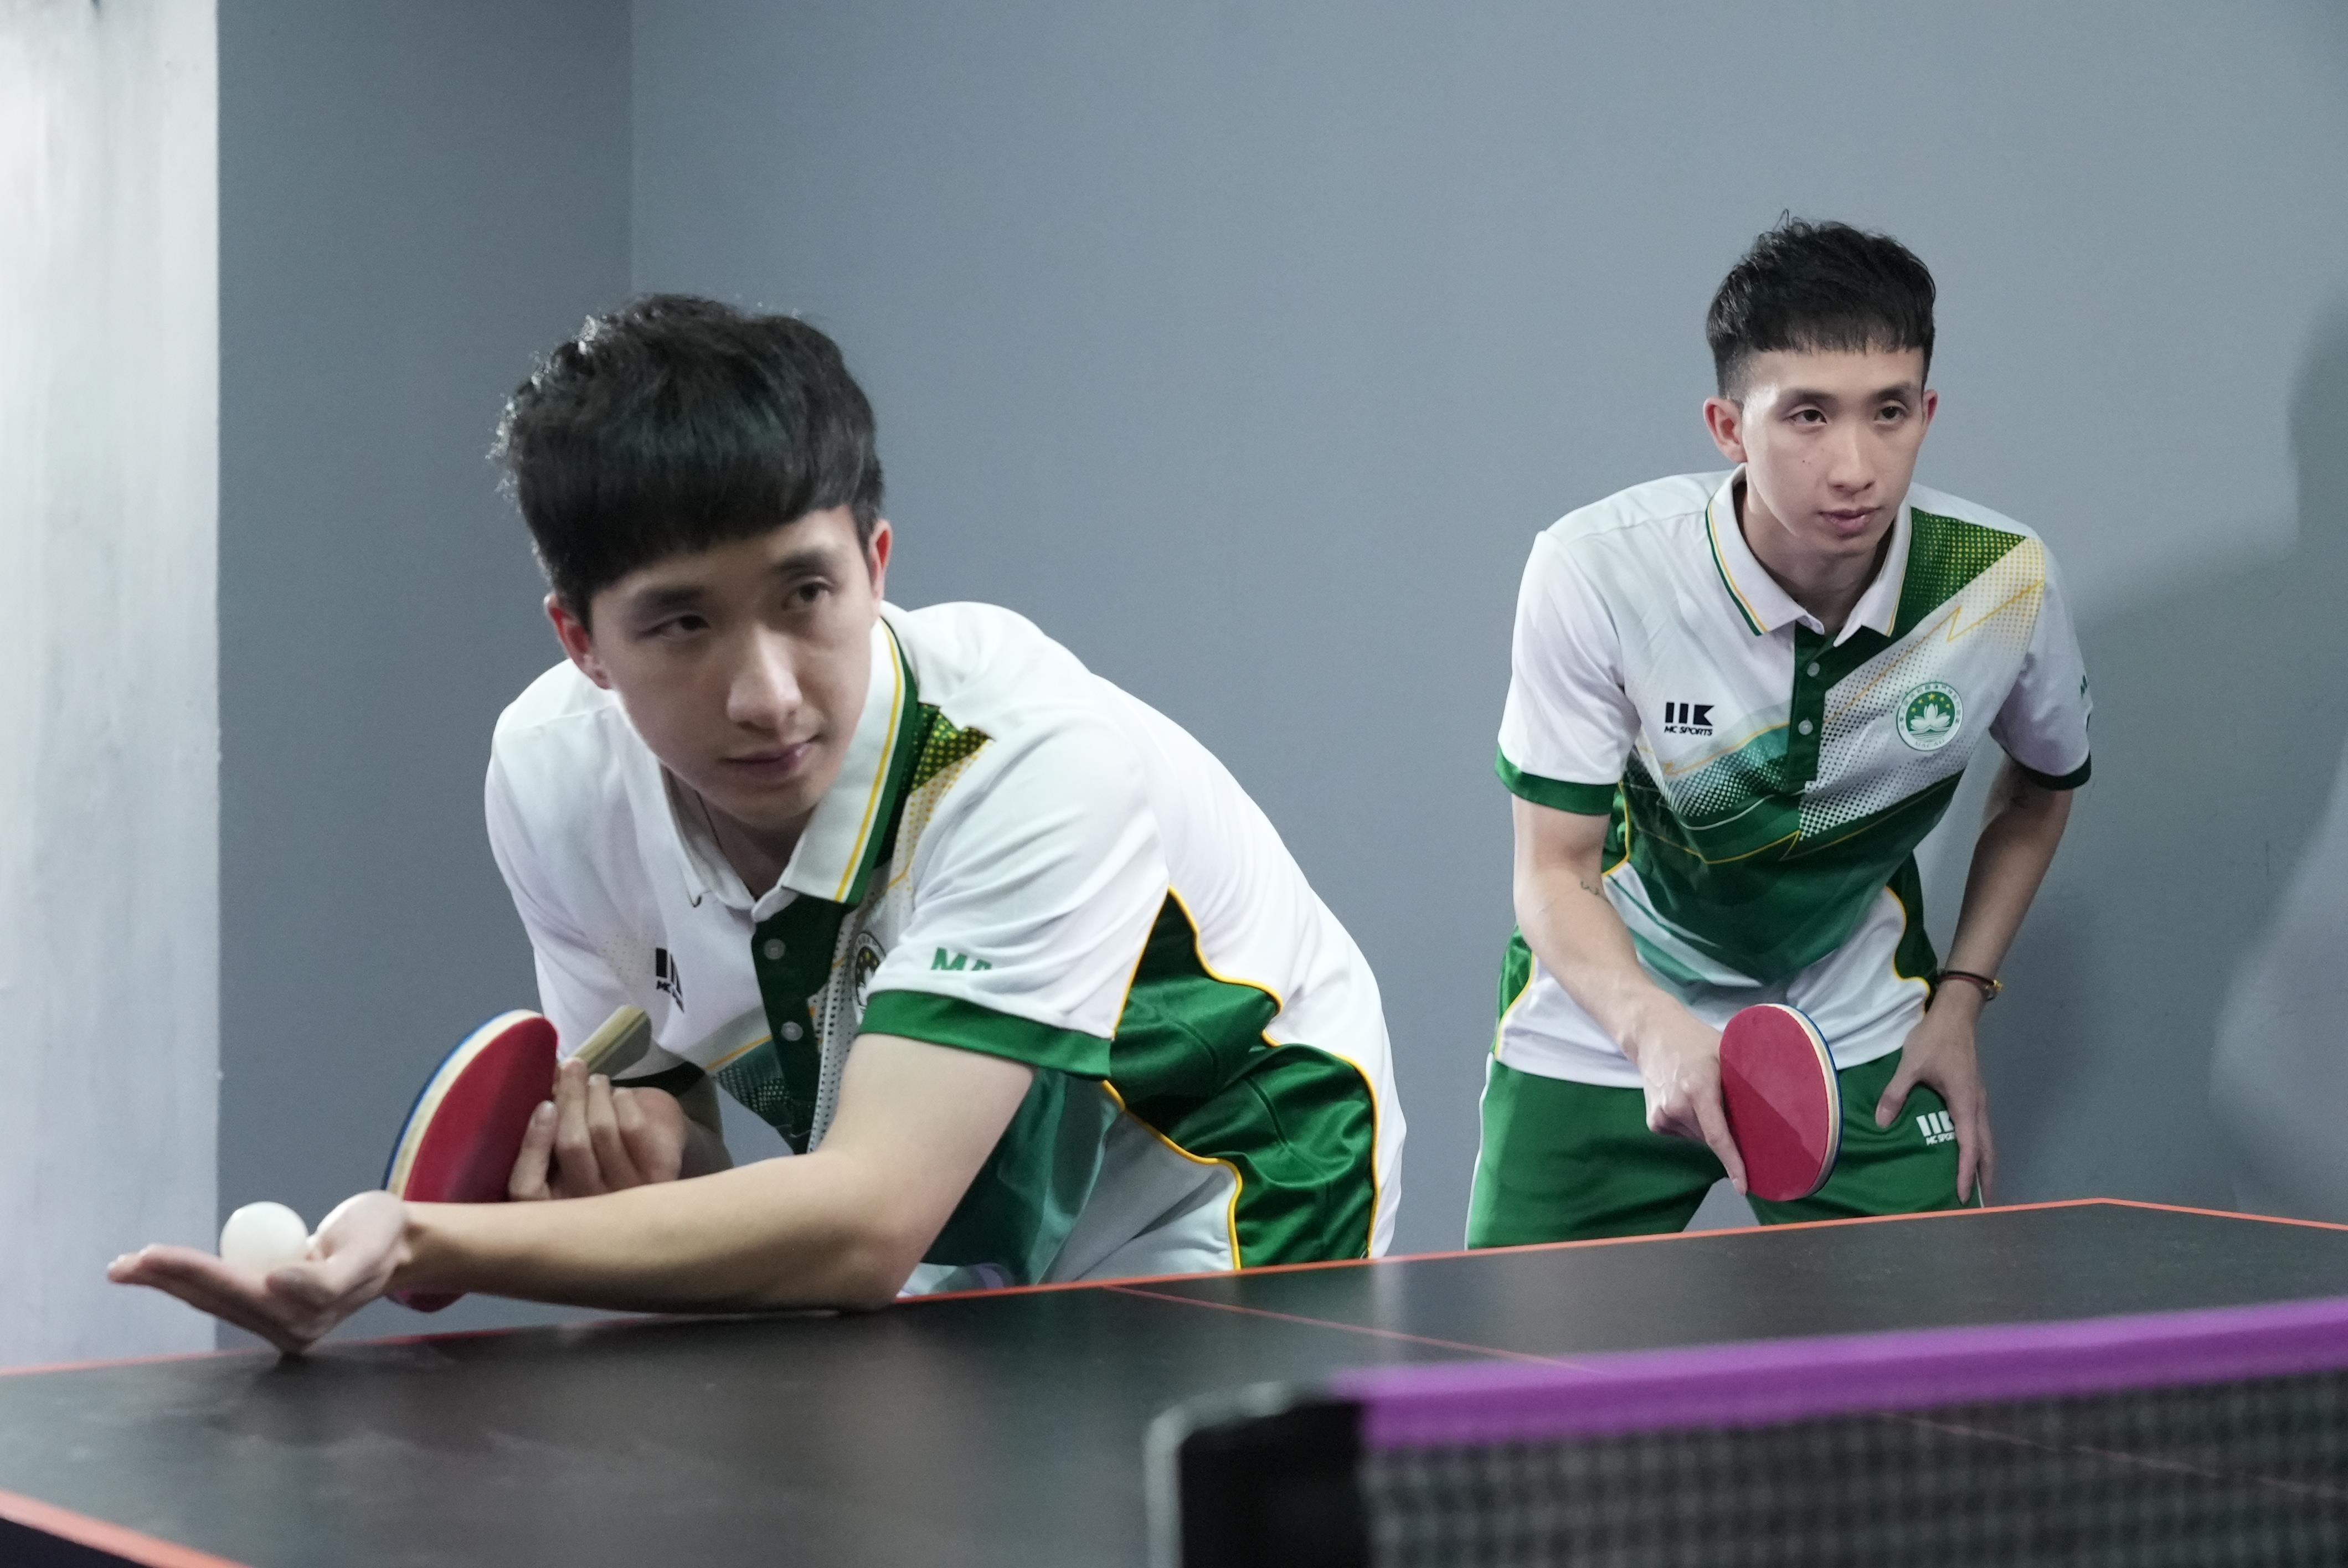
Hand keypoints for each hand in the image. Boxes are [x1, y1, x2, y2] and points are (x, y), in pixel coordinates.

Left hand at [107, 1191, 406, 1355]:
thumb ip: (327, 1278)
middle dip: (167, 1280)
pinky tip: (163, 1271)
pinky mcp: (270, 1309)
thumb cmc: (383, 1239)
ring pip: (211, 1300)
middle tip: (122, 1264)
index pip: (235, 1288)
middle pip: (214, 1300)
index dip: (190, 1270)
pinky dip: (188, 1280)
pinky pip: (221, 1295)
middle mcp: (286, 1328)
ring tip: (128, 1266)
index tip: (152, 1254)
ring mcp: (277, 1321)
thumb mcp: (366, 1250)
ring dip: (168, 1283)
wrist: (399, 1244)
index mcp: (306, 1316)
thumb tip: (277, 1283)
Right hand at [508, 1057, 690, 1199]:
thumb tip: (546, 1083)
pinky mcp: (659, 1178)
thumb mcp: (561, 1165)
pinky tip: (620, 1095)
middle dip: (572, 1097)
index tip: (545, 1105)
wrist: (655, 1189)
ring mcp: (625, 1196)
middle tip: (572, 1066)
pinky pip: (634, 1129)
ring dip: (597, 1094)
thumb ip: (549, 1135)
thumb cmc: (595, 1169)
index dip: (533, 1144)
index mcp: (551, 1211)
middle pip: (572, 1145)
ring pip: (603, 1131)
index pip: (526, 1187)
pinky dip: (624, 1103)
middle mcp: (587, 1210)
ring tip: (597, 1079)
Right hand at [1626, 1005, 1747, 1193]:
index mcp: (1697, 1090)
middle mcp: (1676, 1107)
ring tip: (1700, 1094)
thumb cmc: (1695, 1042)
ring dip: (1708, 1125)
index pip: (1717, 1137)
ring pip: (1698, 1136)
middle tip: (1728, 1106)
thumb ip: (1743, 1082)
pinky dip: (1692, 1123)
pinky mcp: (1654, 1122)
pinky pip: (1684, 1133)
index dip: (1733, 1163)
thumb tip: (1774, 1110)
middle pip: (1711, 1137)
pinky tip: (1685, 1100)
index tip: (1743, 1186)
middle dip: (1726, 1131)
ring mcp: (1662, 1116)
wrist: (1651, 1034)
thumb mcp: (1725, 1054)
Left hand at [1875, 986, 1993, 1202]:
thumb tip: (1881, 1122)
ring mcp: (1977, 1099)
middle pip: (1986, 1149)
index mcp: (1965, 1102)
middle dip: (1983, 1175)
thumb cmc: (1934, 1039)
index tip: (1962, 1195)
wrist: (1955, 1015)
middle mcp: (1976, 1105)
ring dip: (1982, 1162)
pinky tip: (1965, 1153)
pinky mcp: (1972, 1094)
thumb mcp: (1910, 1065)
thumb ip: (1896, 1094)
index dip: (1966, 1172)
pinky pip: (1978, 1128)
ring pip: (1985, 1139)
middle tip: (1978, 1202)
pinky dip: (1976, 1146)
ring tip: (1975, 1185)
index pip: (1969, 1147)